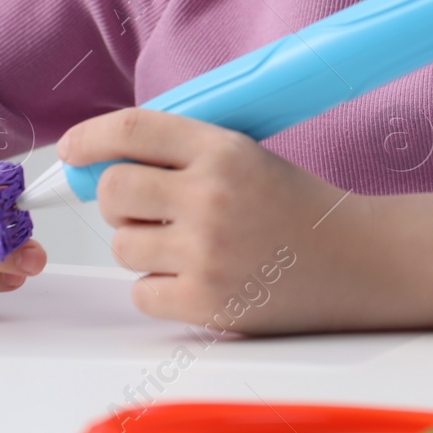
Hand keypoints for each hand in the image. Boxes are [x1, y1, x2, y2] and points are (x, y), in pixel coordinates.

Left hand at [57, 108, 432, 333]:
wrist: (360, 262)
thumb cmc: (298, 207)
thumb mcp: (247, 154)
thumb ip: (182, 153)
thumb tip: (101, 162)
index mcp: (223, 149)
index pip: (133, 130)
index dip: (90, 138)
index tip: (72, 151)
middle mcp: (212, 196)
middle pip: (113, 191)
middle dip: (117, 200)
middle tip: (144, 208)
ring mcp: (208, 252)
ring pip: (123, 247)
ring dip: (141, 247)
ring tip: (185, 245)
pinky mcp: (208, 302)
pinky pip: (142, 293)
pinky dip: (157, 288)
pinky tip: (194, 277)